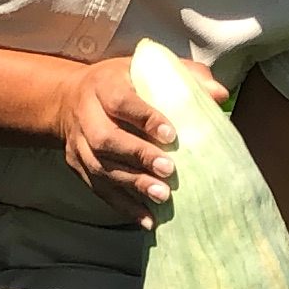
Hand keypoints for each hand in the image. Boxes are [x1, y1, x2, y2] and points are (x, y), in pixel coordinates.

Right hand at [56, 53, 209, 217]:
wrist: (69, 100)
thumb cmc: (122, 82)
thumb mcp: (147, 68)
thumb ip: (185, 76)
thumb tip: (220, 94)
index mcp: (103, 85)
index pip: (121, 101)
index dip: (145, 117)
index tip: (171, 134)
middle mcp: (86, 114)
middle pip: (107, 139)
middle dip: (139, 155)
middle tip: (170, 170)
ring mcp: (79, 144)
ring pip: (102, 168)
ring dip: (134, 184)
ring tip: (163, 196)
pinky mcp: (78, 166)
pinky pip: (99, 189)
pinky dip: (124, 206)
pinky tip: (147, 219)